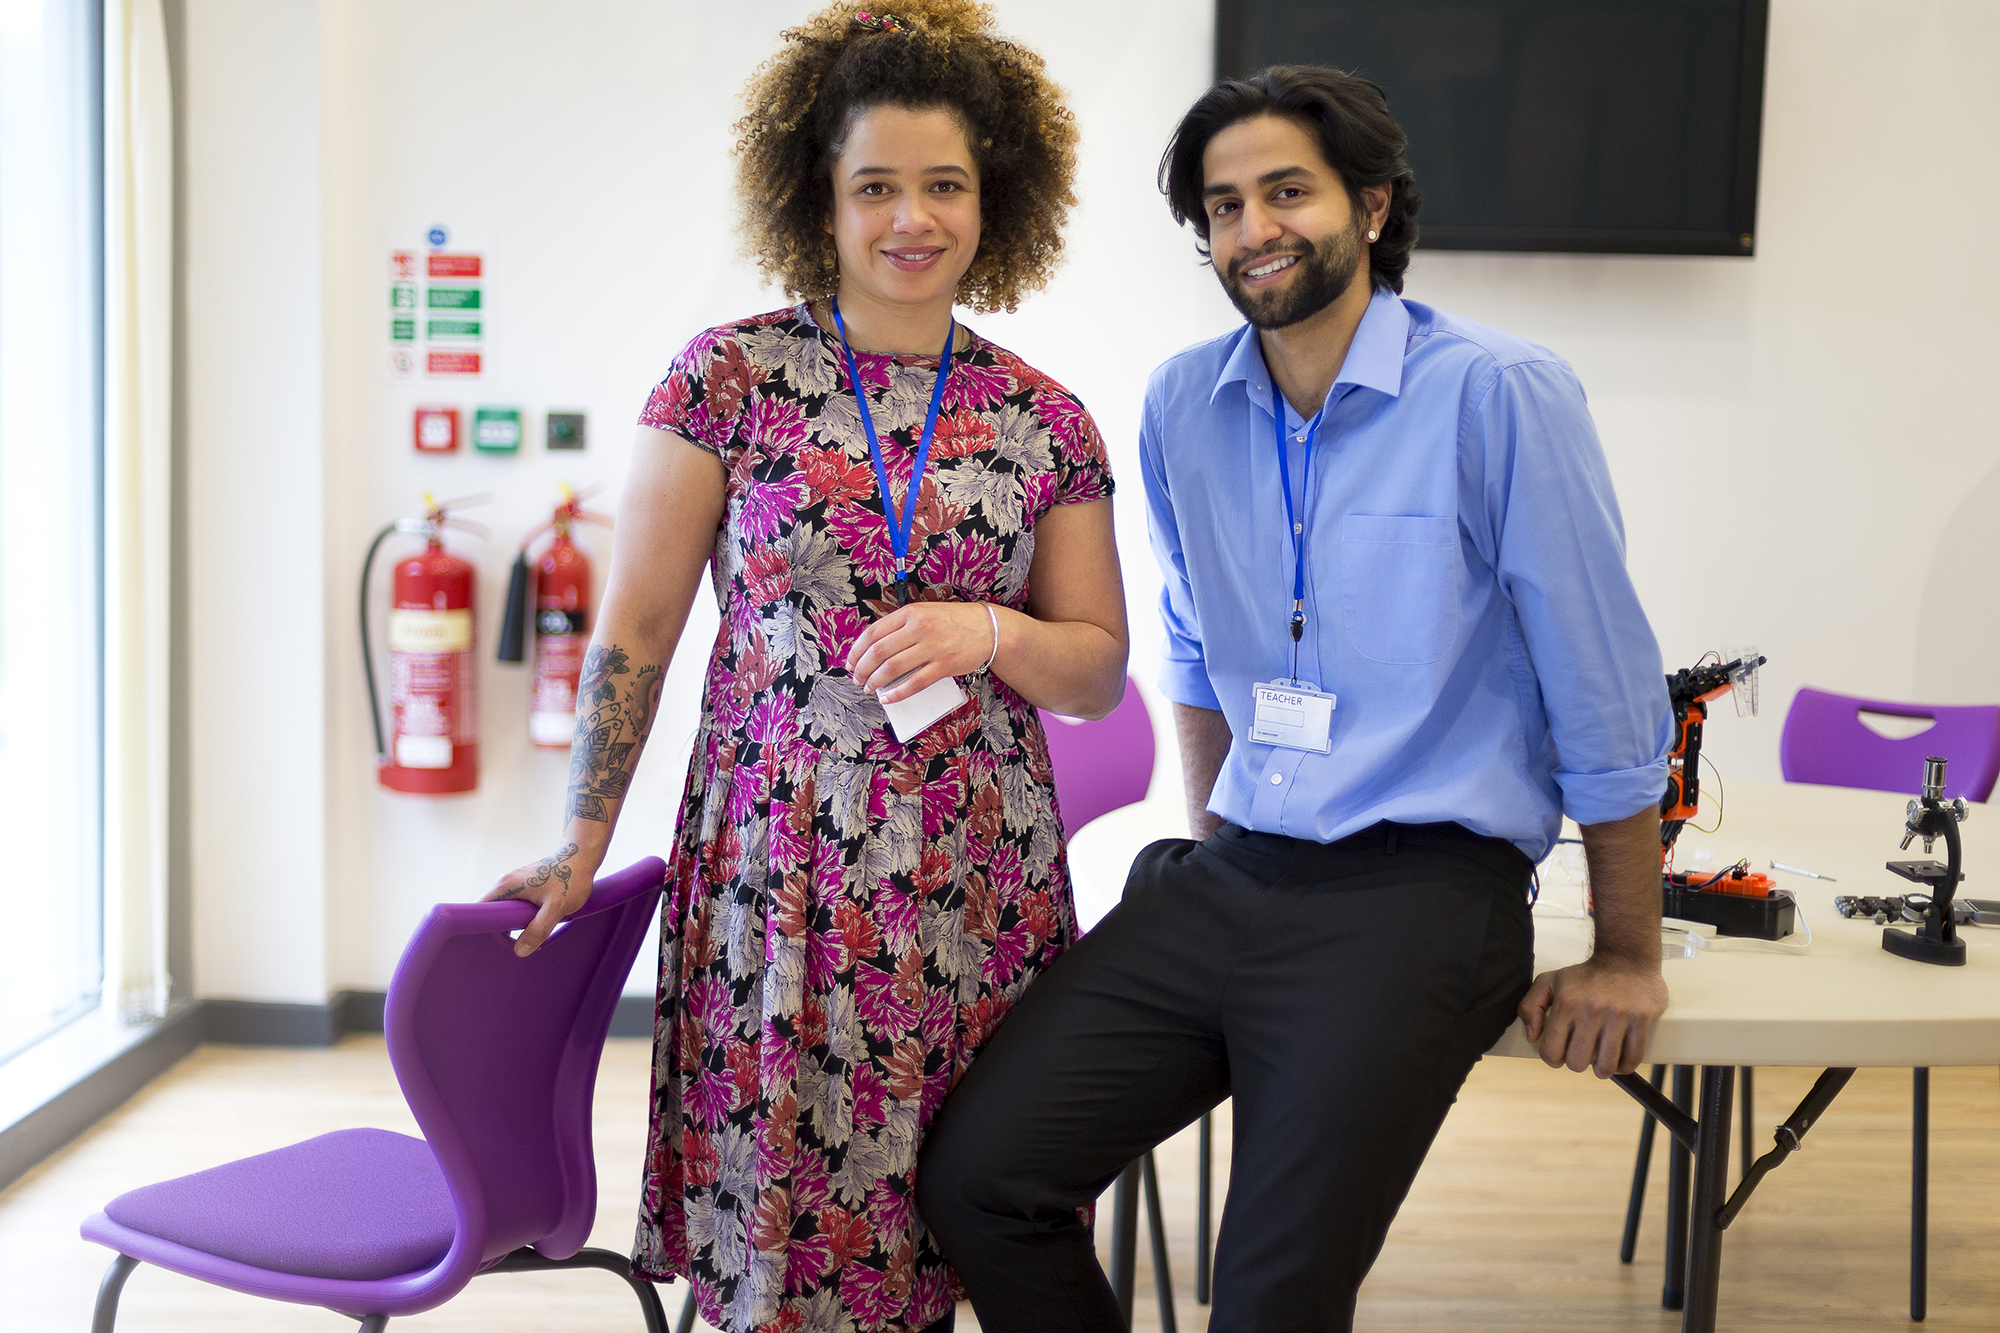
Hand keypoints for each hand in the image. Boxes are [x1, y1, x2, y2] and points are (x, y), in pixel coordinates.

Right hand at [483, 842, 596, 956]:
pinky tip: (533, 923)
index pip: (478, 910)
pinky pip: (512, 905)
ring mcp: (513, 883)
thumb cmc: (570, 878)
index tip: (493, 943)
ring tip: (526, 934)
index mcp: (505, 886)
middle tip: (515, 943)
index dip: (481, 928)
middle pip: (490, 912)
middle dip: (499, 929)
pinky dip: (519, 916)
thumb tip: (520, 950)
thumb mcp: (556, 908)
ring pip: (503, 910)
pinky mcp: (522, 885)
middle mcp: (504, 883)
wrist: (581, 856)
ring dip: (512, 923)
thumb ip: (538, 929)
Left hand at [846, 600, 996, 701]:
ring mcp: (932, 647)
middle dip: (862, 669)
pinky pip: (914, 683)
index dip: (856, 651)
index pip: (873, 633)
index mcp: (910, 613)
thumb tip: (876, 646)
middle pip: (878, 652)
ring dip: (875, 682)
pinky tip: (887, 698)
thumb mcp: (925, 613)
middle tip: (857, 679)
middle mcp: (919, 628)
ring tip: (870, 688)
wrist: (988, 629)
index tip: (851, 662)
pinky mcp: (944, 666)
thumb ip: (902, 625)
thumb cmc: (955, 621)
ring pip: (892, 668)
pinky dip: (896, 693)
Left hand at [1517, 957, 1666, 1077]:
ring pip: (1606, 1065)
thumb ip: (1530, 1006)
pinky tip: (1619, 1061)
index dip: (1553, 1059)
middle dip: (1578, 1063)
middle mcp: (1591, 1011)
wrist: (1626, 956)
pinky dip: (1625, 1066)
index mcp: (1566, 1004)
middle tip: (1583, 1054)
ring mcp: (1618, 1016)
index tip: (1561, 1054)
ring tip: (1602, 1062)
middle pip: (1578, 1062)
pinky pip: (1632, 1058)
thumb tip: (1532, 1037)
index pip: (1551, 1052)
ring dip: (1602, 1069)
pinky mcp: (1641, 1020)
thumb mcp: (1550, 982)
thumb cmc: (1587, 975)